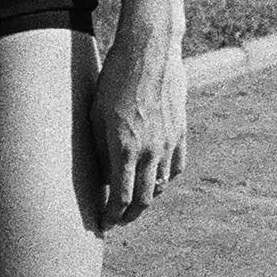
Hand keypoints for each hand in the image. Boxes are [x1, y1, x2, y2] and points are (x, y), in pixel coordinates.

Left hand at [90, 21, 186, 230]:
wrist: (150, 52)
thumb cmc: (113, 79)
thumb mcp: (96, 113)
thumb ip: (99, 147)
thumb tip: (101, 175)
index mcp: (123, 147)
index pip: (120, 196)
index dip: (112, 215)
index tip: (104, 224)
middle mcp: (149, 150)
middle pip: (144, 198)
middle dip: (130, 215)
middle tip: (118, 221)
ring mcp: (168, 142)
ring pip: (161, 184)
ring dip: (148, 198)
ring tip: (134, 203)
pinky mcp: (181, 131)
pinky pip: (176, 166)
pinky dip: (166, 178)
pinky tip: (156, 179)